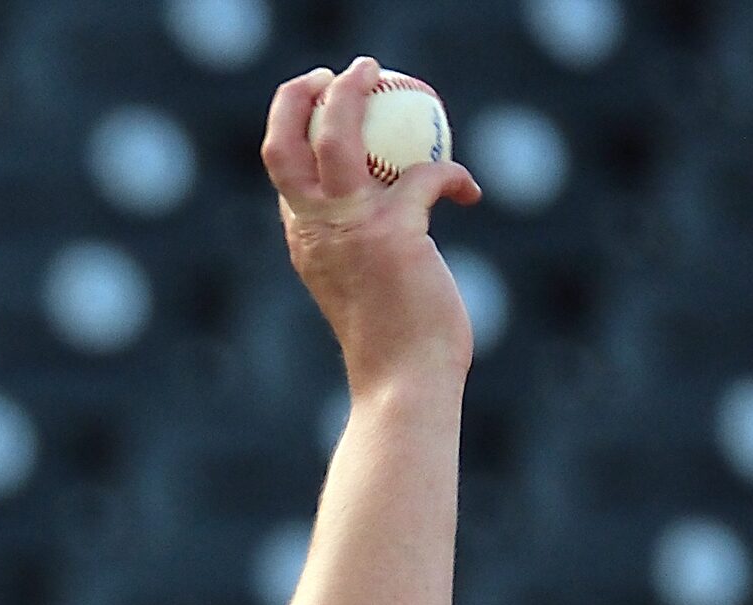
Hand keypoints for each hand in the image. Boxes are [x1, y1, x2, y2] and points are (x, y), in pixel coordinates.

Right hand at [262, 58, 481, 394]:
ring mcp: (350, 229)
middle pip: (286, 143)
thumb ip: (358, 244)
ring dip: (354, 93)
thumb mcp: (359, 283)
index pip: (283, 171)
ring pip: (336, 136)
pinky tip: (469, 191)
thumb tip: (392, 212)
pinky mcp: (393, 233)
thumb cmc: (389, 344)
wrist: (401, 383)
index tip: (316, 101)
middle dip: (302, 95)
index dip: (292, 126)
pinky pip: (428, 175)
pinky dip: (453, 175)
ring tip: (378, 74)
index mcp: (303, 240)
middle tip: (336, 73)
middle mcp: (315, 230)